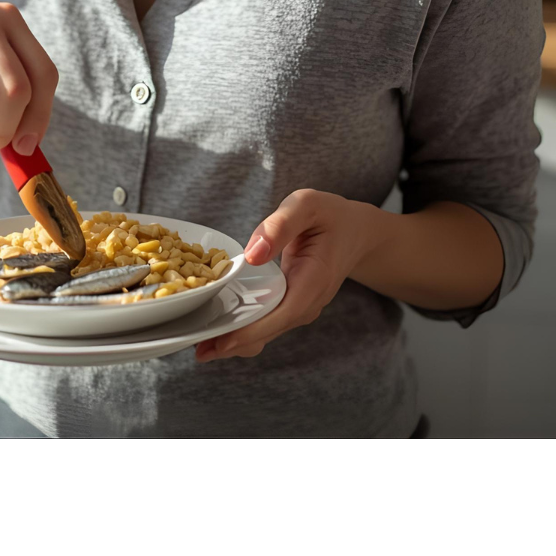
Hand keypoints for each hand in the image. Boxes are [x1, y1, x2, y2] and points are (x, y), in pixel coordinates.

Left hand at [195, 189, 378, 362]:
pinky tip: (219, 329)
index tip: (221, 342)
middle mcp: (308, 302)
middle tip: (198, 350)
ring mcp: (301, 307)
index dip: (250, 331)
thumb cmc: (331, 216)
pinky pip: (267, 321)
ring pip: (267, 331)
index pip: (281, 314)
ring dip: (236, 340)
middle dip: (235, 343)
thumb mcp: (307, 205)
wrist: (357, 232)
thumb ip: (279, 226)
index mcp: (314, 280)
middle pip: (269, 331)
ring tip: (202, 345)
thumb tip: (252, 255)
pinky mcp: (292, 304)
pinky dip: (244, 328)